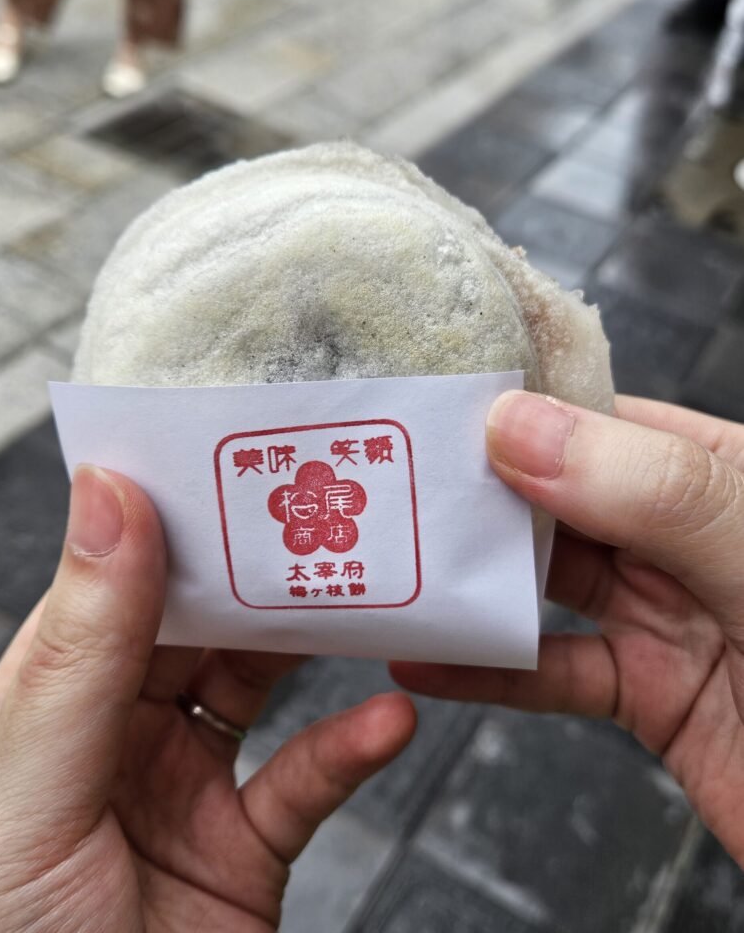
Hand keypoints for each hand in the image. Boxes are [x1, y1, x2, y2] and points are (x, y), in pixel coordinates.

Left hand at [0, 466, 415, 931]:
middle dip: (264, 574)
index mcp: (50, 700)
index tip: (233, 460)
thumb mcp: (27, 783)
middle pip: (202, 624)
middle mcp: (118, 732)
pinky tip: (388, 720)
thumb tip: (106, 495)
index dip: (173, 519)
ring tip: (373, 592)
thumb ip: (80, 645)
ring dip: (319, 643)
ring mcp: (185, 787)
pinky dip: (352, 748)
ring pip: (263, 686)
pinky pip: (308, 781)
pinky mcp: (245, 848)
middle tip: (326, 515)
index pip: (118, 582)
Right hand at [391, 391, 743, 862]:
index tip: (436, 406)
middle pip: (561, 501)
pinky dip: (489, 671)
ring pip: (548, 585)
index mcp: (719, 474)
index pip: (602, 419)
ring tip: (395, 565)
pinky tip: (427, 661)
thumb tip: (517, 428)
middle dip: (479, 496)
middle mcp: (686, 537)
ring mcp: (667, 615)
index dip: (519, 410)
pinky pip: (554, 675)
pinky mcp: (650, 695)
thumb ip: (650, 488)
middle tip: (389, 488)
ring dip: (474, 581)